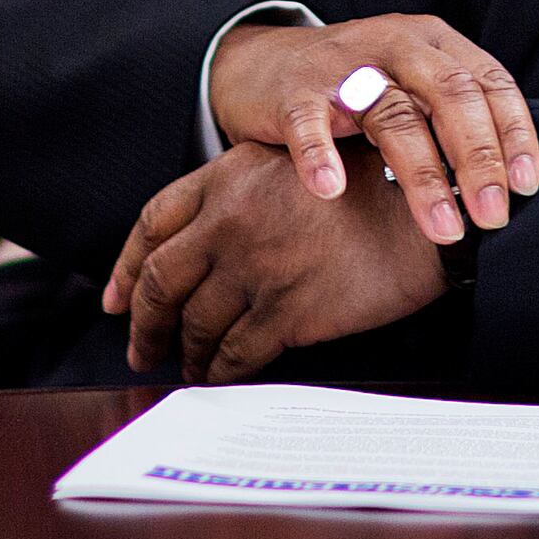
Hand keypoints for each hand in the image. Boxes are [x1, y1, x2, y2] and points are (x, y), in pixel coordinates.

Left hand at [105, 141, 450, 383]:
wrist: (424, 216)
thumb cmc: (369, 185)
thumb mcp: (294, 161)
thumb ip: (241, 191)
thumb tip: (198, 238)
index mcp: (227, 177)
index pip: (153, 224)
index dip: (126, 266)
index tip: (114, 298)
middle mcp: (231, 221)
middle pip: (160, 281)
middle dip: (143, 322)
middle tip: (139, 346)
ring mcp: (256, 268)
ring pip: (194, 323)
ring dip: (184, 352)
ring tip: (186, 365)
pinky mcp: (285, 312)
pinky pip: (233, 354)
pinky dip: (219, 372)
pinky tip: (219, 376)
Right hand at [209, 13, 538, 243]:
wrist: (262, 63)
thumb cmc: (354, 86)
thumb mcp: (411, 85)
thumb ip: (452, 119)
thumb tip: (509, 189)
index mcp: (434, 42)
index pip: (489, 82)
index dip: (513, 133)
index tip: (526, 186)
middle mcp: (396, 45)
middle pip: (450, 96)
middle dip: (478, 159)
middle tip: (492, 217)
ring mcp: (343, 66)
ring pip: (392, 115)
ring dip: (423, 176)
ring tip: (443, 229)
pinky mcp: (293, 90)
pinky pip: (309, 123)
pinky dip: (320, 155)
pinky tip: (332, 190)